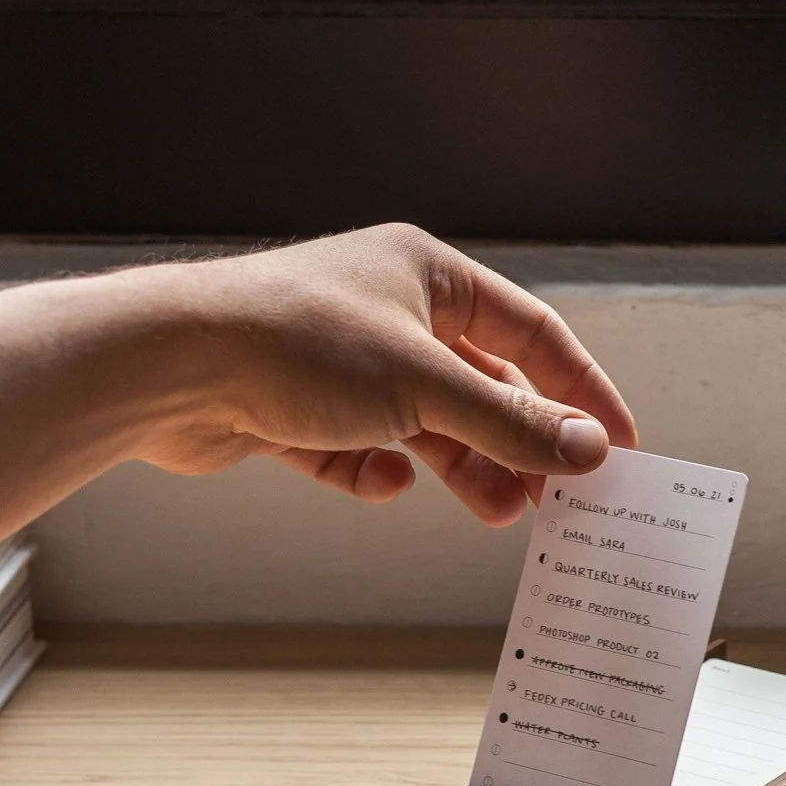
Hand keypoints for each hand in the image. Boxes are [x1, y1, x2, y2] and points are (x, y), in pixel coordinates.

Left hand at [145, 224, 639, 526]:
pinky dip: (374, 472)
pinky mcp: (295, 412)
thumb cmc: (292, 343)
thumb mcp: (425, 384)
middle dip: (518, 443)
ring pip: (425, 425)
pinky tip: (382, 483)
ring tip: (493, 509)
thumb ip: (511, 422)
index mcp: (427, 275)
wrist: (168, 367)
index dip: (581, 391)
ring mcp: (341, 364)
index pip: (532, 333)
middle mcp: (388, 313)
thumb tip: (586, 449)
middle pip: (482, 385)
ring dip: (462, 468)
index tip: (617, 445)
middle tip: (552, 497)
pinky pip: (357, 452)